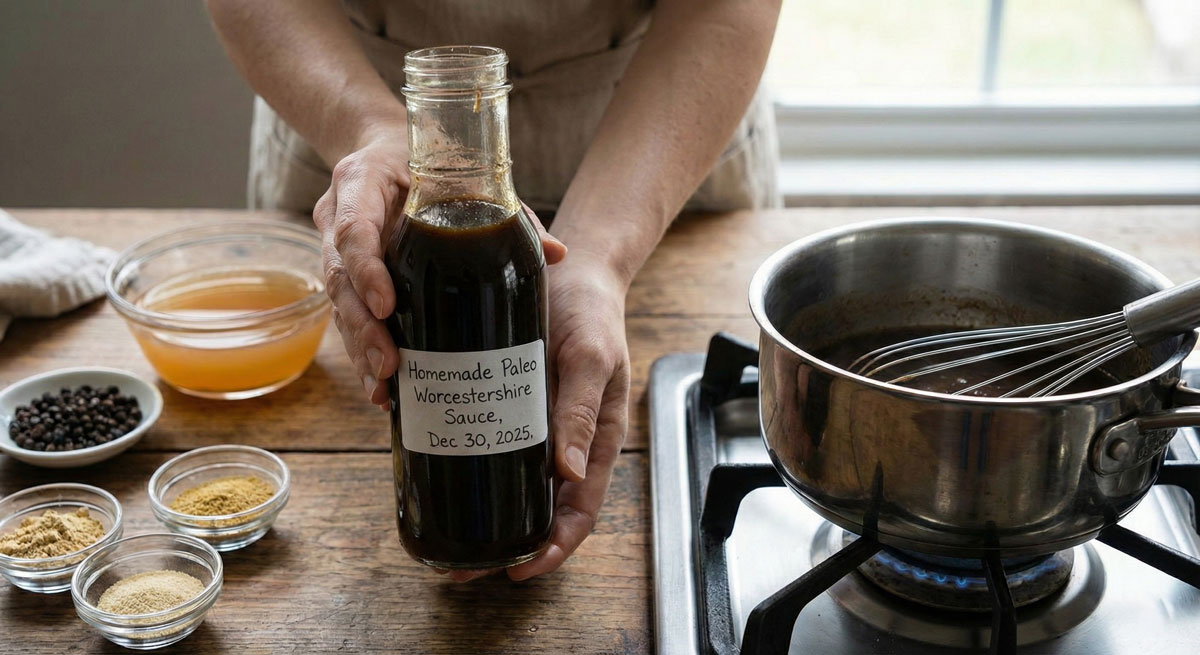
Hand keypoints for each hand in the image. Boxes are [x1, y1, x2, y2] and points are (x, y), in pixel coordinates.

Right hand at [313, 128, 565, 406]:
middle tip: (389, 364)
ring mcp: (334, 247)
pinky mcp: (344, 273)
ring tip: (385, 387)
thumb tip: (557, 253)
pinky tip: (383, 388)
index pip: (353, 229)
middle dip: (362, 327)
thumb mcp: (467, 173)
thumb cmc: (431, 161)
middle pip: (339, 279)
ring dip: (361, 348)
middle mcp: (338, 215)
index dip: (366, 269)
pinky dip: (363, 352)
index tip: (386, 306)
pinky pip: (348, 315)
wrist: (389, 149)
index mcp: (361, 182)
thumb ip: (509, 212)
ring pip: (339, 304)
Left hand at [448, 257, 631, 581]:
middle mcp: (562, 441)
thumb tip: (570, 474)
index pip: (578, 511)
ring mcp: (531, 425)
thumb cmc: (592, 311)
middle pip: (536, 509)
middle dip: (503, 546)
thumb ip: (583, 410)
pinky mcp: (502, 402)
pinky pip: (484, 443)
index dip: (553, 549)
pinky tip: (431, 478)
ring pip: (507, 484)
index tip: (520, 572)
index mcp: (595, 440)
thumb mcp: (592, 357)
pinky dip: (461, 467)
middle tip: (458, 569)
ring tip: (438, 542)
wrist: (568, 266)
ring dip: (477, 516)